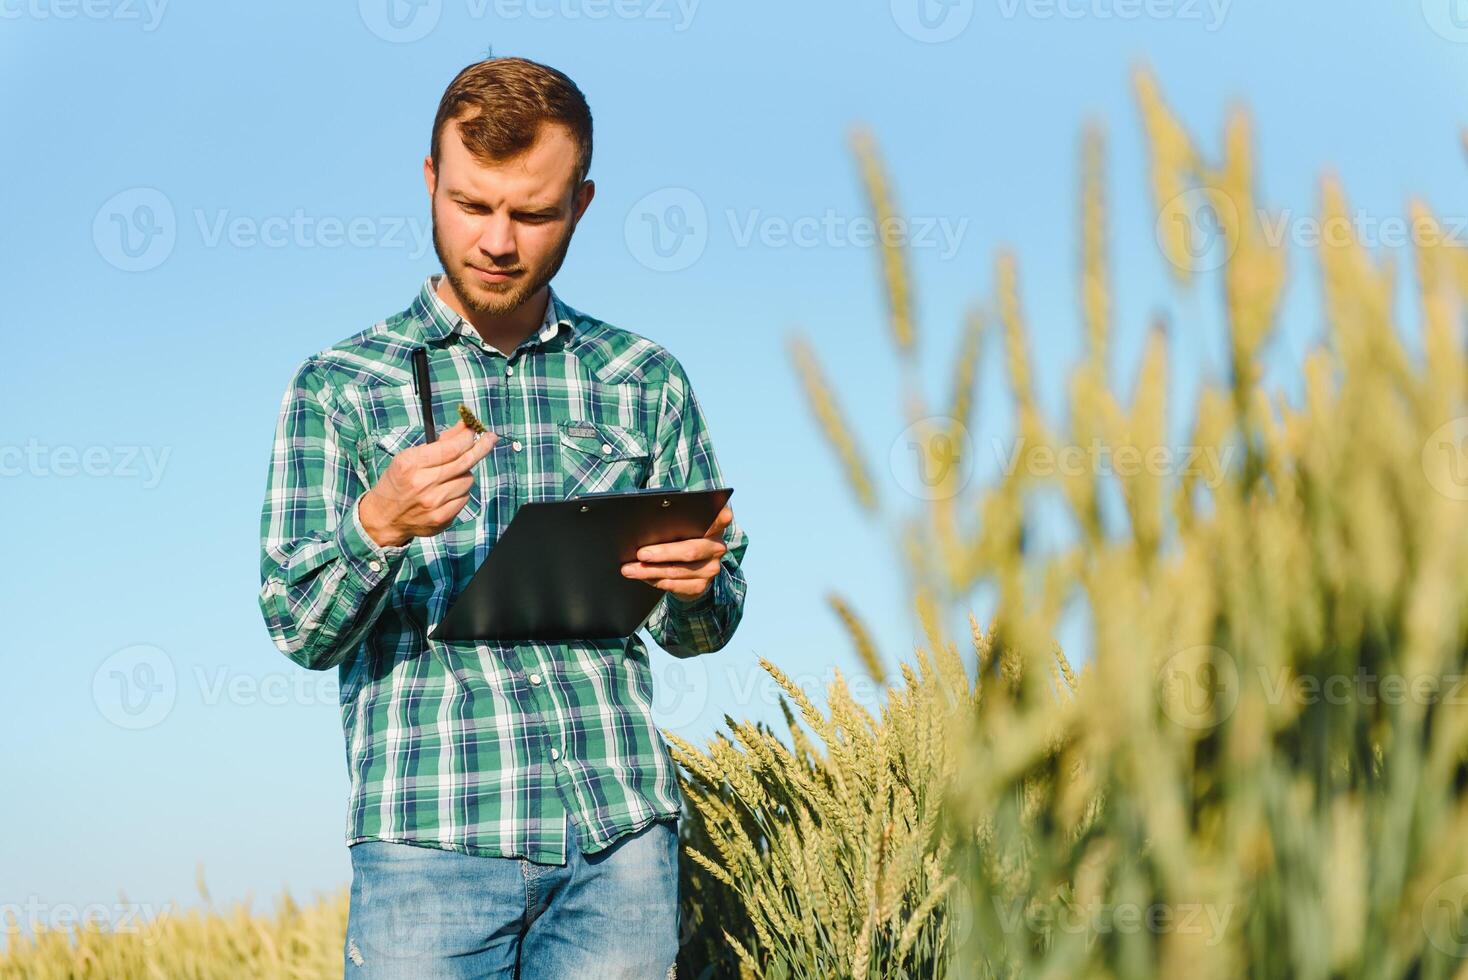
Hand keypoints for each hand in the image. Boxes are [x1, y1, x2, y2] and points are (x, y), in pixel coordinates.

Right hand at [359, 420, 498, 546]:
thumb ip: (438, 444)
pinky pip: (464, 498)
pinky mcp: (442, 518)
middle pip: (464, 462)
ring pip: (467, 480)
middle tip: (490, 438)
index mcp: (411, 464)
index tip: (475, 430)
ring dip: (465, 473)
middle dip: (481, 447)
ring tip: (451, 474)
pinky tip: (448, 491)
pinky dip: (460, 491)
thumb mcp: (409, 457)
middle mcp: (423, 484)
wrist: (384, 518)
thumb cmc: (398, 482)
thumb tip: (465, 428)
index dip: (467, 437)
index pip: (451, 448)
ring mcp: (433, 503)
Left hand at [620, 505, 732, 601]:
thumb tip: (646, 523)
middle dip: (663, 553)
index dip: (720, 517)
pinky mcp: (701, 585)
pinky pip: (675, 585)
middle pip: (690, 550)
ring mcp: (711, 568)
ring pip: (677, 571)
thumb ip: (675, 521)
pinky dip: (655, 580)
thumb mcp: (681, 527)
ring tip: (630, 568)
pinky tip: (641, 576)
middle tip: (641, 553)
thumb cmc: (680, 539)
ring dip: (650, 570)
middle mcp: (716, 547)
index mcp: (714, 525)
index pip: (720, 518)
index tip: (721, 515)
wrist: (690, 570)